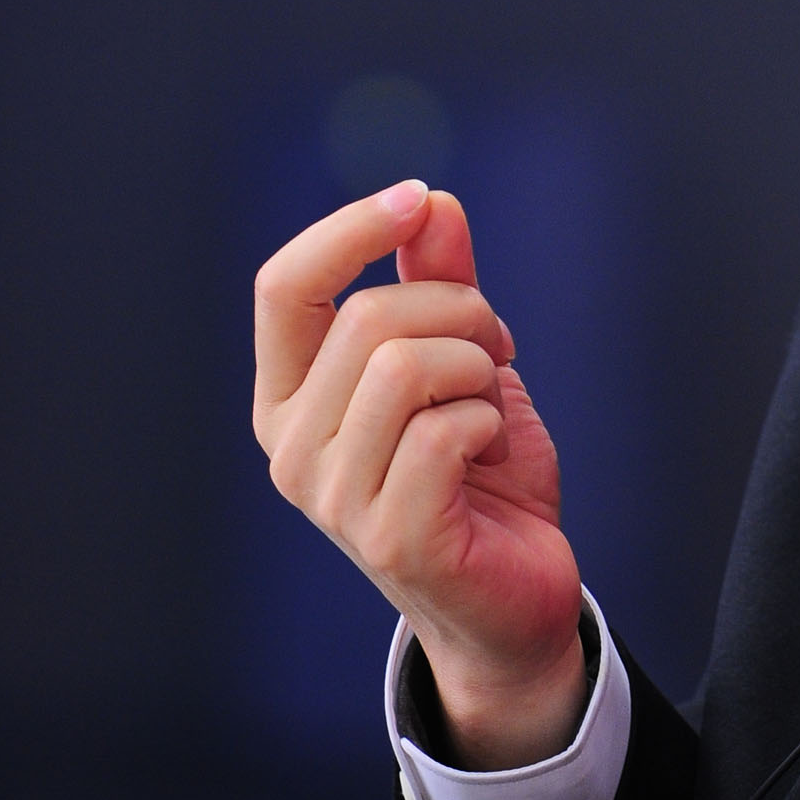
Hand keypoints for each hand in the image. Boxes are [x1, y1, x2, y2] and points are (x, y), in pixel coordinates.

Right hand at [255, 183, 587, 766]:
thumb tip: (431, 203)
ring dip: (478, 366)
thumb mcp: (463, 364)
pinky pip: (447, 430)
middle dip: (461, 309)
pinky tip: (491, 453)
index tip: (419, 201)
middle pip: (369, 318)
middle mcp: (290, 449)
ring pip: (407, 366)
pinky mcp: (391, 538)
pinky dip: (491, 420)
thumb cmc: (481, 480)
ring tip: (491, 402)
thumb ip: (439, 286)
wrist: (516, 599)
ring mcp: (334, 500)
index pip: (282, 286)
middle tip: (495, 348)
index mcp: (288, 398)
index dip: (351, 229)